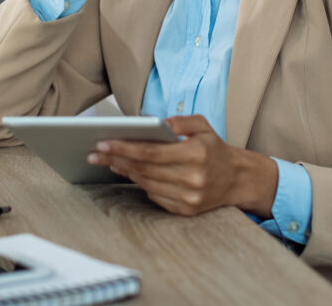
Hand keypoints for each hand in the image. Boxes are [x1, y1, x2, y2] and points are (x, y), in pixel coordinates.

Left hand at [86, 115, 277, 217]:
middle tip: (95, 152)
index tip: (103, 143)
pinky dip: (140, 183)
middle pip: (144, 169)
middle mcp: (192, 179)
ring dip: (124, 171)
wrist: (236, 179)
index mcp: (196, 155)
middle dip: (116, 159)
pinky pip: (155, 196)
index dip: (124, 148)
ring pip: (146, 183)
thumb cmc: (214, 149)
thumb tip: (158, 122)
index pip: (151, 152)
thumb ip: (182, 121)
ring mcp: (189, 198)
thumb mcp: (204, 126)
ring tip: (108, 160)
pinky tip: (129, 172)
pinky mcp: (185, 211)